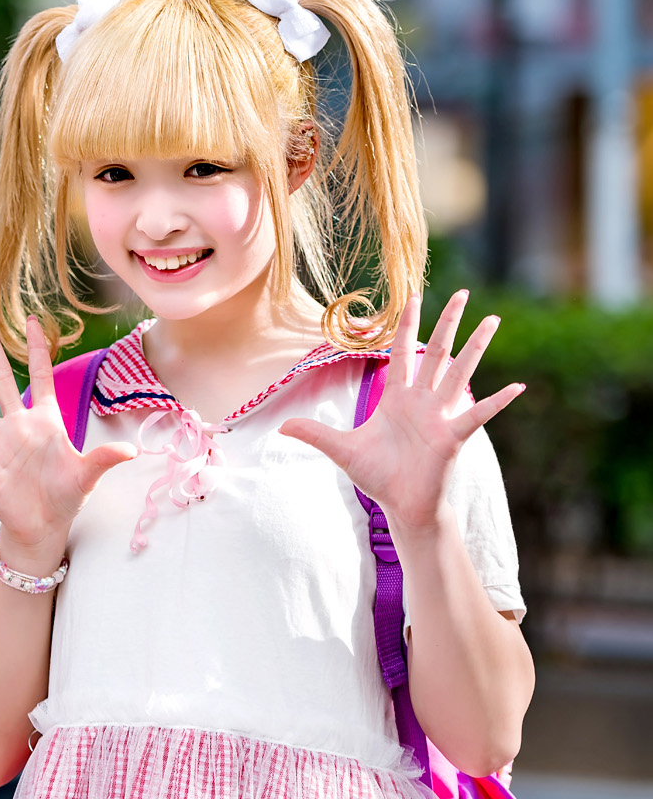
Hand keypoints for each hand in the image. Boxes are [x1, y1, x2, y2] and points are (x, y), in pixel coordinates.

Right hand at [0, 316, 135, 555]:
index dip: (36, 349)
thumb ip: (105, 458)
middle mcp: (17, 424)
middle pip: (0, 378)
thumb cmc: (66, 497)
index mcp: (45, 421)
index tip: (31, 320)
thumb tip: (133, 450)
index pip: (40, 376)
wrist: (42, 527)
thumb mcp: (87, 475)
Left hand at [280, 290, 522, 529]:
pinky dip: (497, 402)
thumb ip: (314, 433)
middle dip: (448, 322)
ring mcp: (440, 416)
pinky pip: (477, 415)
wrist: (401, 506)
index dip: (408, 326)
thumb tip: (281, 426)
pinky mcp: (452, 437)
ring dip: (477, 346)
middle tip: (463, 292)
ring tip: (494, 319)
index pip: (404, 352)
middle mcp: (422, 401)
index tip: (414, 297)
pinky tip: (518, 387)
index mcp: (397, 398)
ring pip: (459, 372)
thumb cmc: (377, 476)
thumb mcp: (340, 449)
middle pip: (437, 352)